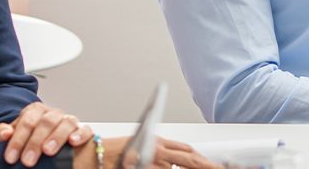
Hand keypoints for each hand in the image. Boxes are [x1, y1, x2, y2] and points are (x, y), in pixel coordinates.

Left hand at [0, 101, 92, 166]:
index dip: (17, 140)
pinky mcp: (83, 131)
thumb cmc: (27, 141)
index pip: (26, 121)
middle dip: (35, 142)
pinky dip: (80, 134)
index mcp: (35, 111)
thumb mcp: (12, 137)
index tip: (10, 158)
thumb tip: (4, 134)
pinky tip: (73, 142)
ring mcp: (69, 121)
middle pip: (46, 122)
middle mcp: (53, 113)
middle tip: (27, 161)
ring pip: (66, 123)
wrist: (43, 148)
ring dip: (57, 137)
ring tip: (48, 151)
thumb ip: (2, 133)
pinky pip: (85, 129)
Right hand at [77, 136, 221, 168]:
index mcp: (157, 142)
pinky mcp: (145, 168)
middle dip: (207, 166)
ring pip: (178, 168)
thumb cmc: (113, 155)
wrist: (94, 157)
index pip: (187, 150)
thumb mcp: (140, 147)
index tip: (213, 164)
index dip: (202, 158)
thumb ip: (161, 153)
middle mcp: (157, 151)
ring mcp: (153, 162)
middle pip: (191, 159)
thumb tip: (174, 162)